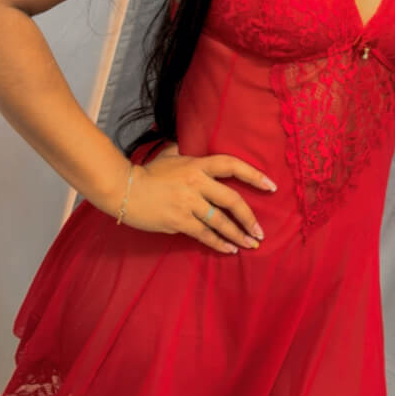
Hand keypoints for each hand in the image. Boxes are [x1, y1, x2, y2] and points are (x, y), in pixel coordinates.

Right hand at [120, 140, 273, 254]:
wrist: (123, 189)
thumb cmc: (146, 172)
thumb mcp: (168, 155)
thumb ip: (183, 151)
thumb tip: (188, 145)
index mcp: (196, 164)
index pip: (231, 166)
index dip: (254, 175)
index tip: (271, 186)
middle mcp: (196, 183)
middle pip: (232, 200)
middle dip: (249, 217)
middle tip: (260, 231)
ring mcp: (188, 203)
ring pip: (220, 222)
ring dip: (237, 235)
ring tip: (249, 244)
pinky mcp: (179, 220)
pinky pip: (204, 234)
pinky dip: (219, 243)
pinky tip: (229, 249)